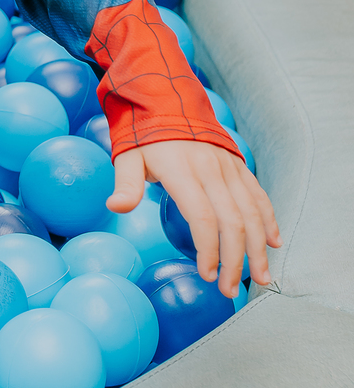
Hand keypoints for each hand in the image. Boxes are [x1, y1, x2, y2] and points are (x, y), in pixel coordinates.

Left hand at [108, 139, 279, 299]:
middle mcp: (210, 169)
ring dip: (258, 248)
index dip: (208, 249)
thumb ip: (126, 184)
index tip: (205, 274)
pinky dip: (268, 220)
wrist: (168, 98)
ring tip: (261, 278)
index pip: (202, 217)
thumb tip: (115, 207)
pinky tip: (272, 243)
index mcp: (182, 170)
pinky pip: (258, 195)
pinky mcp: (239, 165)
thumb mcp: (128, 156)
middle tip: (229, 289)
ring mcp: (228, 167)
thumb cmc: (144, 135)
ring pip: (251, 212)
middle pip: (232, 221)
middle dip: (235, 260)